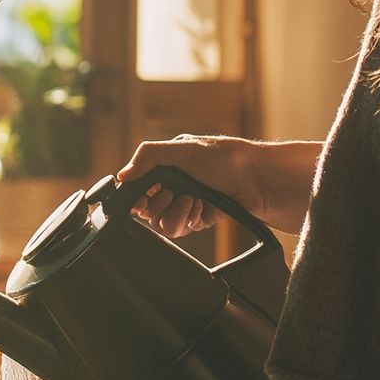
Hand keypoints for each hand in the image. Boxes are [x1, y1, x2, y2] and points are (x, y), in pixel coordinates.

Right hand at [117, 135, 262, 237]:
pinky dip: (188, 219)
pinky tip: (201, 207)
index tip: (140, 199)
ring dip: (175, 212)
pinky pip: (178, 230)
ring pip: (159, 223)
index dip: (134, 196)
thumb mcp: (182, 148)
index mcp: (163, 166)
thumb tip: (122, 175)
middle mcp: (170, 186)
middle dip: (157, 203)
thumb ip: (147, 156)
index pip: (135, 186)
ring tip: (191, 200)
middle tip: (172, 193)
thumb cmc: (224, 158)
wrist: (257, 180)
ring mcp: (182, 204)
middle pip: (145, 209)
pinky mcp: (196, 219)